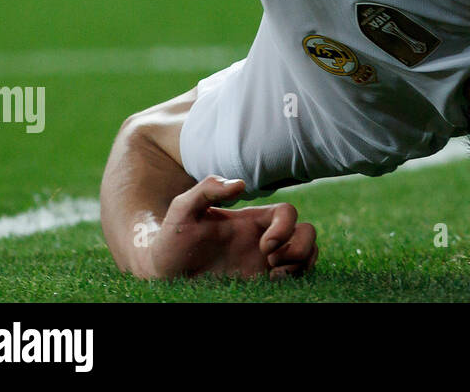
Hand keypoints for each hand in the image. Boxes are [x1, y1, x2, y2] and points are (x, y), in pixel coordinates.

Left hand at [146, 176, 317, 279]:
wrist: (162, 273)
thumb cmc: (172, 238)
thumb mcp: (183, 209)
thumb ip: (207, 189)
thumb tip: (241, 185)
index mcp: (251, 221)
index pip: (287, 213)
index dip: (285, 227)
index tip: (264, 246)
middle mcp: (263, 239)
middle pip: (306, 232)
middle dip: (299, 247)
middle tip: (271, 262)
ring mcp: (264, 262)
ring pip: (307, 253)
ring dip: (301, 262)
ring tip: (275, 275)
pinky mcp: (261, 282)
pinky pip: (296, 276)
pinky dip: (296, 278)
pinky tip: (273, 284)